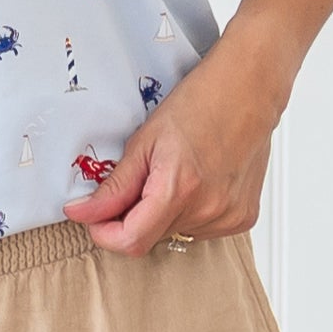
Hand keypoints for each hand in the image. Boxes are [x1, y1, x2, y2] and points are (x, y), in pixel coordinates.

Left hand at [62, 42, 282, 251]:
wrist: (249, 90)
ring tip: (175, 174)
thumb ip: (114, 186)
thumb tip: (84, 212)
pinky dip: (190, 212)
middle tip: (137, 181)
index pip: (132, 241)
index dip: (106, 234)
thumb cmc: (200, 103)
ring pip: (175, 233)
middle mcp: (209, 209)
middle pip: (152, 238)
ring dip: (163, 214)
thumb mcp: (144, 141)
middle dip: (133, 217)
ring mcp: (229, 216)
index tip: (95, 218)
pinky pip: (201, 229)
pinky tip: (196, 182)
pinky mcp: (243, 217)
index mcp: (180, 189)